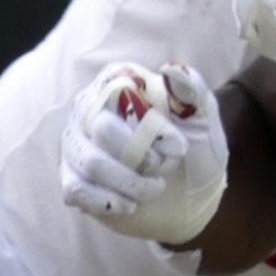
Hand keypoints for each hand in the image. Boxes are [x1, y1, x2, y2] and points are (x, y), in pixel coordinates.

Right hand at [61, 61, 228, 245]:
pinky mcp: (72, 179)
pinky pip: (76, 190)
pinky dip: (109, 201)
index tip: (179, 146)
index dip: (151, 124)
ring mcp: (76, 144)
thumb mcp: (203, 119)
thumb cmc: (195, 149)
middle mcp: (89, 108)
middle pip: (103, 128)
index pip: (121, 92)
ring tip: (154, 187)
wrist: (191, 196)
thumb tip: (172, 71)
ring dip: (131, 182)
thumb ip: (192, 91)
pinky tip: (130, 204)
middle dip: (143, 156)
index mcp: (119, 83)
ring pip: (91, 162)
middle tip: (165, 166)